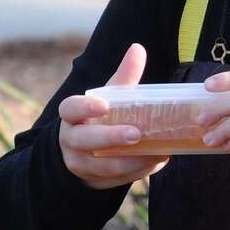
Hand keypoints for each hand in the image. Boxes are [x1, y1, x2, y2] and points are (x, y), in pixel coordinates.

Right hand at [59, 43, 167, 189]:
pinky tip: (159, 161)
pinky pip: (117, 179)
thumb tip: (137, 48)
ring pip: (103, 166)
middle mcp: (71, 140)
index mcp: (72, 116)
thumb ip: (124, 76)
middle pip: (86, 140)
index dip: (84, 108)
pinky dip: (139, 171)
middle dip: (111, 138)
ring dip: (133, 160)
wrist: (85, 152)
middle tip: (137, 134)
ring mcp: (80, 163)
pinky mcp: (93, 181)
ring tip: (159, 151)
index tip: (104, 105)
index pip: (70, 109)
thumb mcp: (110, 96)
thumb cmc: (101, 117)